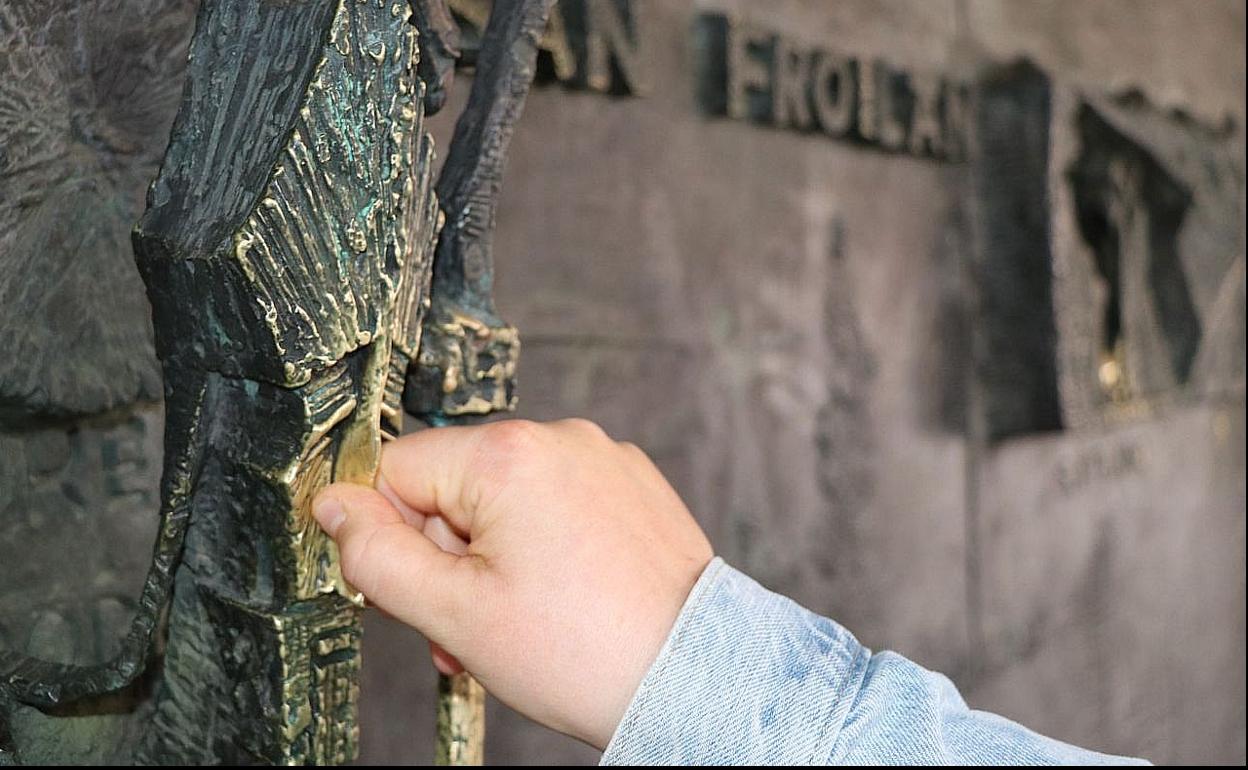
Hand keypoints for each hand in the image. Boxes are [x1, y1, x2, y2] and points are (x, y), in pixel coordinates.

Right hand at [312, 418, 713, 748]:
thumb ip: (376, 555)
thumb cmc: (585, 652)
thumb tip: (333, 506)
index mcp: (507, 456)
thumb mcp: (454, 614)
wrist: (693, 677)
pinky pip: (557, 505)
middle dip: (447, 559)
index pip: (396, 471)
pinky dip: (544, 548)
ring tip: (518, 623)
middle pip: (451, 487)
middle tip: (469, 626)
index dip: (391, 537)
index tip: (418, 591)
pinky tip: (562, 600)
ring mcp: (602, 458)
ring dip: (491, 560)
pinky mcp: (631, 484)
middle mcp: (559, 438)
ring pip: (504, 501)